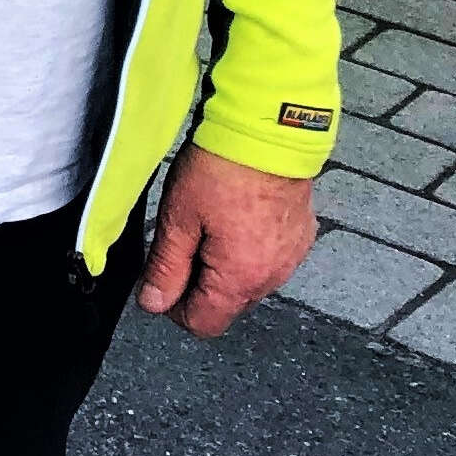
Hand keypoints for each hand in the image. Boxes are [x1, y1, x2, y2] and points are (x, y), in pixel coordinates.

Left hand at [135, 145, 315, 336]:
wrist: (269, 131)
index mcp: (241, 278)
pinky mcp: (301, 236)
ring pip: (248, 281)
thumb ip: (166, 267)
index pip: (205, 323)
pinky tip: (233, 218)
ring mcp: (291, 256)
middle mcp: (273, 276)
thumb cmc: (222, 170)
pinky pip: (269, 259)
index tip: (161, 283)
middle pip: (228, 305)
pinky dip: (248, 249)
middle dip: (199, 286)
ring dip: (224, 267)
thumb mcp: (179, 219)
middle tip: (182, 243)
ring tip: (208, 225)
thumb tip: (154, 303)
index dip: (176, 309)